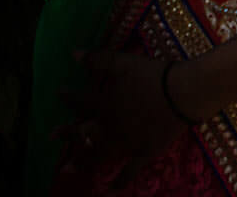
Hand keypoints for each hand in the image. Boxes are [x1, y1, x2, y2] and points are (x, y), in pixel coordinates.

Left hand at [58, 51, 189, 174]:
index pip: (80, 101)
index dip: (68, 97)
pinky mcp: (144, 153)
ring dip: (81, 162)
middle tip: (52, 137)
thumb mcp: (125, 62)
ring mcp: (126, 143)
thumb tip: (73, 53)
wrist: (184, 92)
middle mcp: (109, 127)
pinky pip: (129, 171)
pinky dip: (120, 182)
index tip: (60, 94)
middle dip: (66, 135)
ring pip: (98, 156)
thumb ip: (98, 59)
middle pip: (82, 134)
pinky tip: (111, 188)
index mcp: (103, 105)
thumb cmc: (155, 74)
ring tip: (67, 169)